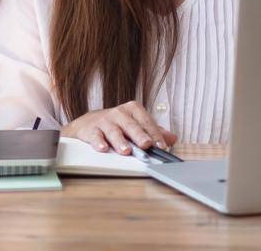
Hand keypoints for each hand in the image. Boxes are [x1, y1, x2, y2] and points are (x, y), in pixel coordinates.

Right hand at [63, 101, 177, 154]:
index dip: (154, 133)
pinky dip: (98, 142)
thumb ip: (153, 132)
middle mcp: (118, 113)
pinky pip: (95, 136)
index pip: (146, 121)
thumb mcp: (136, 125)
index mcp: (132, 110)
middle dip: (139, 135)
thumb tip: (172, 138)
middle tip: (146, 144)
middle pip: (130, 125)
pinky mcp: (91, 130)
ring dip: (120, 141)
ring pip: (113, 131)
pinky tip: (103, 148)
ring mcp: (104, 121)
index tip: (161, 146)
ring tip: (126, 151)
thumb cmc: (117, 124)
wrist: (89, 123)